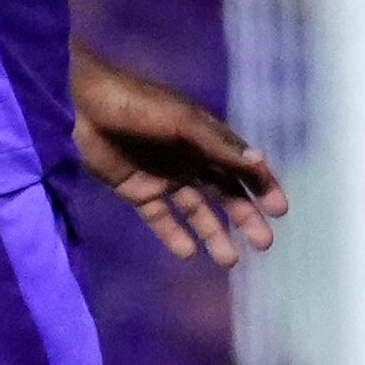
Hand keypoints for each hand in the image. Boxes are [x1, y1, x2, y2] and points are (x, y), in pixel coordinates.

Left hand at [73, 49, 283, 265]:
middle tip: (264, 243)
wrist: (83, 104)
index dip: (262, 186)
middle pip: (224, 193)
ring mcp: (164, 176)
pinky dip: (174, 235)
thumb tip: (260, 161)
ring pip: (196, 210)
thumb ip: (218, 144)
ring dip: (214, 233)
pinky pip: (160, 218)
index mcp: (204, 137)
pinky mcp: (137, 190)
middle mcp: (189, 158)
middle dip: (245, 217)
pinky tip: (189, 253)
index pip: (241, 165)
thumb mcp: (181, 122)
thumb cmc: (137, 105)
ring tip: (229, 260)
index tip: (280, 211)